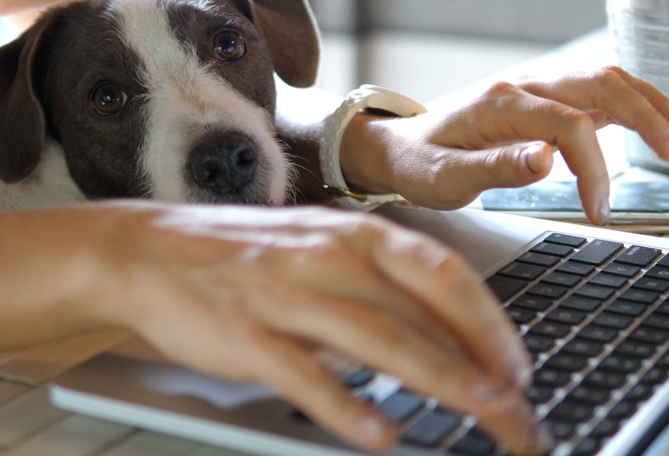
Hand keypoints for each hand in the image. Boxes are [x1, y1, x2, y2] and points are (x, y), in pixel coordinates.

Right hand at [97, 203, 549, 453]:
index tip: (519, 366)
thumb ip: (380, 288)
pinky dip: (346, 405)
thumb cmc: (245, 255)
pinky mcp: (245, 334)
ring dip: (438, 377)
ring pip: (377, 338)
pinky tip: (380, 434)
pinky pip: (305, 373)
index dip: (490, 322)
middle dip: (481, 363)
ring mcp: (286, 294)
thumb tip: (448, 335)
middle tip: (518, 410)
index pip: (442, 273)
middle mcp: (328, 258)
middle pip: (422, 312)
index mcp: (353, 234)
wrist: (149, 251)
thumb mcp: (320, 251)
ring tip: (480, 411)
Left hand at [340, 66, 668, 224]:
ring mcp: (534, 88)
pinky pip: (594, 91)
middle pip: (599, 83)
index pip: (569, 124)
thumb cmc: (418, 164)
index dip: (594, 167)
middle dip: (645, 115)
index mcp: (501, 105)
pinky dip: (631, 103)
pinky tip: (658, 123)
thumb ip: (494, 168)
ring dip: (647, 102)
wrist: (397, 145)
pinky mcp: (541, 100)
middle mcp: (523, 87)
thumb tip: (546, 160)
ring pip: (603, 79)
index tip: (599, 209)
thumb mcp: (444, 178)